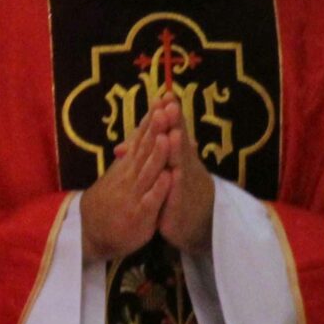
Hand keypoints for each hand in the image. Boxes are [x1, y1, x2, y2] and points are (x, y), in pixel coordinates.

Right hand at [78, 98, 175, 262]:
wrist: (93, 234)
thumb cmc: (110, 204)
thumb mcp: (119, 176)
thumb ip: (130, 158)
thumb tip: (136, 137)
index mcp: (128, 166)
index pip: (141, 138)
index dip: (151, 119)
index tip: (162, 98)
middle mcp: (130, 175)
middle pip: (145, 149)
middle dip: (156, 128)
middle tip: (165, 107)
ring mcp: (134, 194)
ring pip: (148, 171)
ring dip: (158, 154)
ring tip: (167, 135)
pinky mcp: (139, 215)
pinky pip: (151, 200)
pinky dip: (159, 189)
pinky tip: (168, 177)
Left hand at [155, 101, 217, 256]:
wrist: (196, 228)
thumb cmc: (180, 195)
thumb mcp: (166, 173)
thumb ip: (151, 157)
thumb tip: (127, 145)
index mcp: (180, 159)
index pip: (174, 132)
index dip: (170, 115)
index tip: (165, 94)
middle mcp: (185, 169)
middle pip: (180, 143)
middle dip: (175, 124)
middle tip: (170, 105)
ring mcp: (186, 188)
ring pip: (182, 166)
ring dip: (177, 149)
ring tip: (173, 133)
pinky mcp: (182, 209)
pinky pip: (179, 196)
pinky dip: (176, 184)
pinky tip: (174, 173)